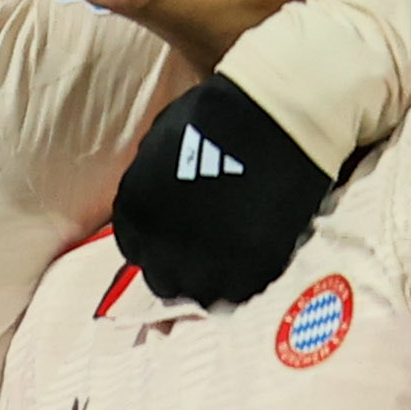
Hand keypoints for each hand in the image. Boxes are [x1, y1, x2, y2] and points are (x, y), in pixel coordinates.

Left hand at [110, 74, 334, 305]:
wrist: (275, 116)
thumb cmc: (214, 117)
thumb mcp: (158, 147)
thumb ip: (149, 186)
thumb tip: (154, 211)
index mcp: (136, 213)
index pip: (135, 250)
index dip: (156, 244)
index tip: (175, 237)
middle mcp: (163, 246)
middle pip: (163, 278)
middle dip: (179, 266)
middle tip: (204, 249)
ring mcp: (208, 264)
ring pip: (200, 293)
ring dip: (211, 278)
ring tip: (230, 253)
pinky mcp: (252, 270)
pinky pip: (239, 292)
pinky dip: (243, 278)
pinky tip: (253, 253)